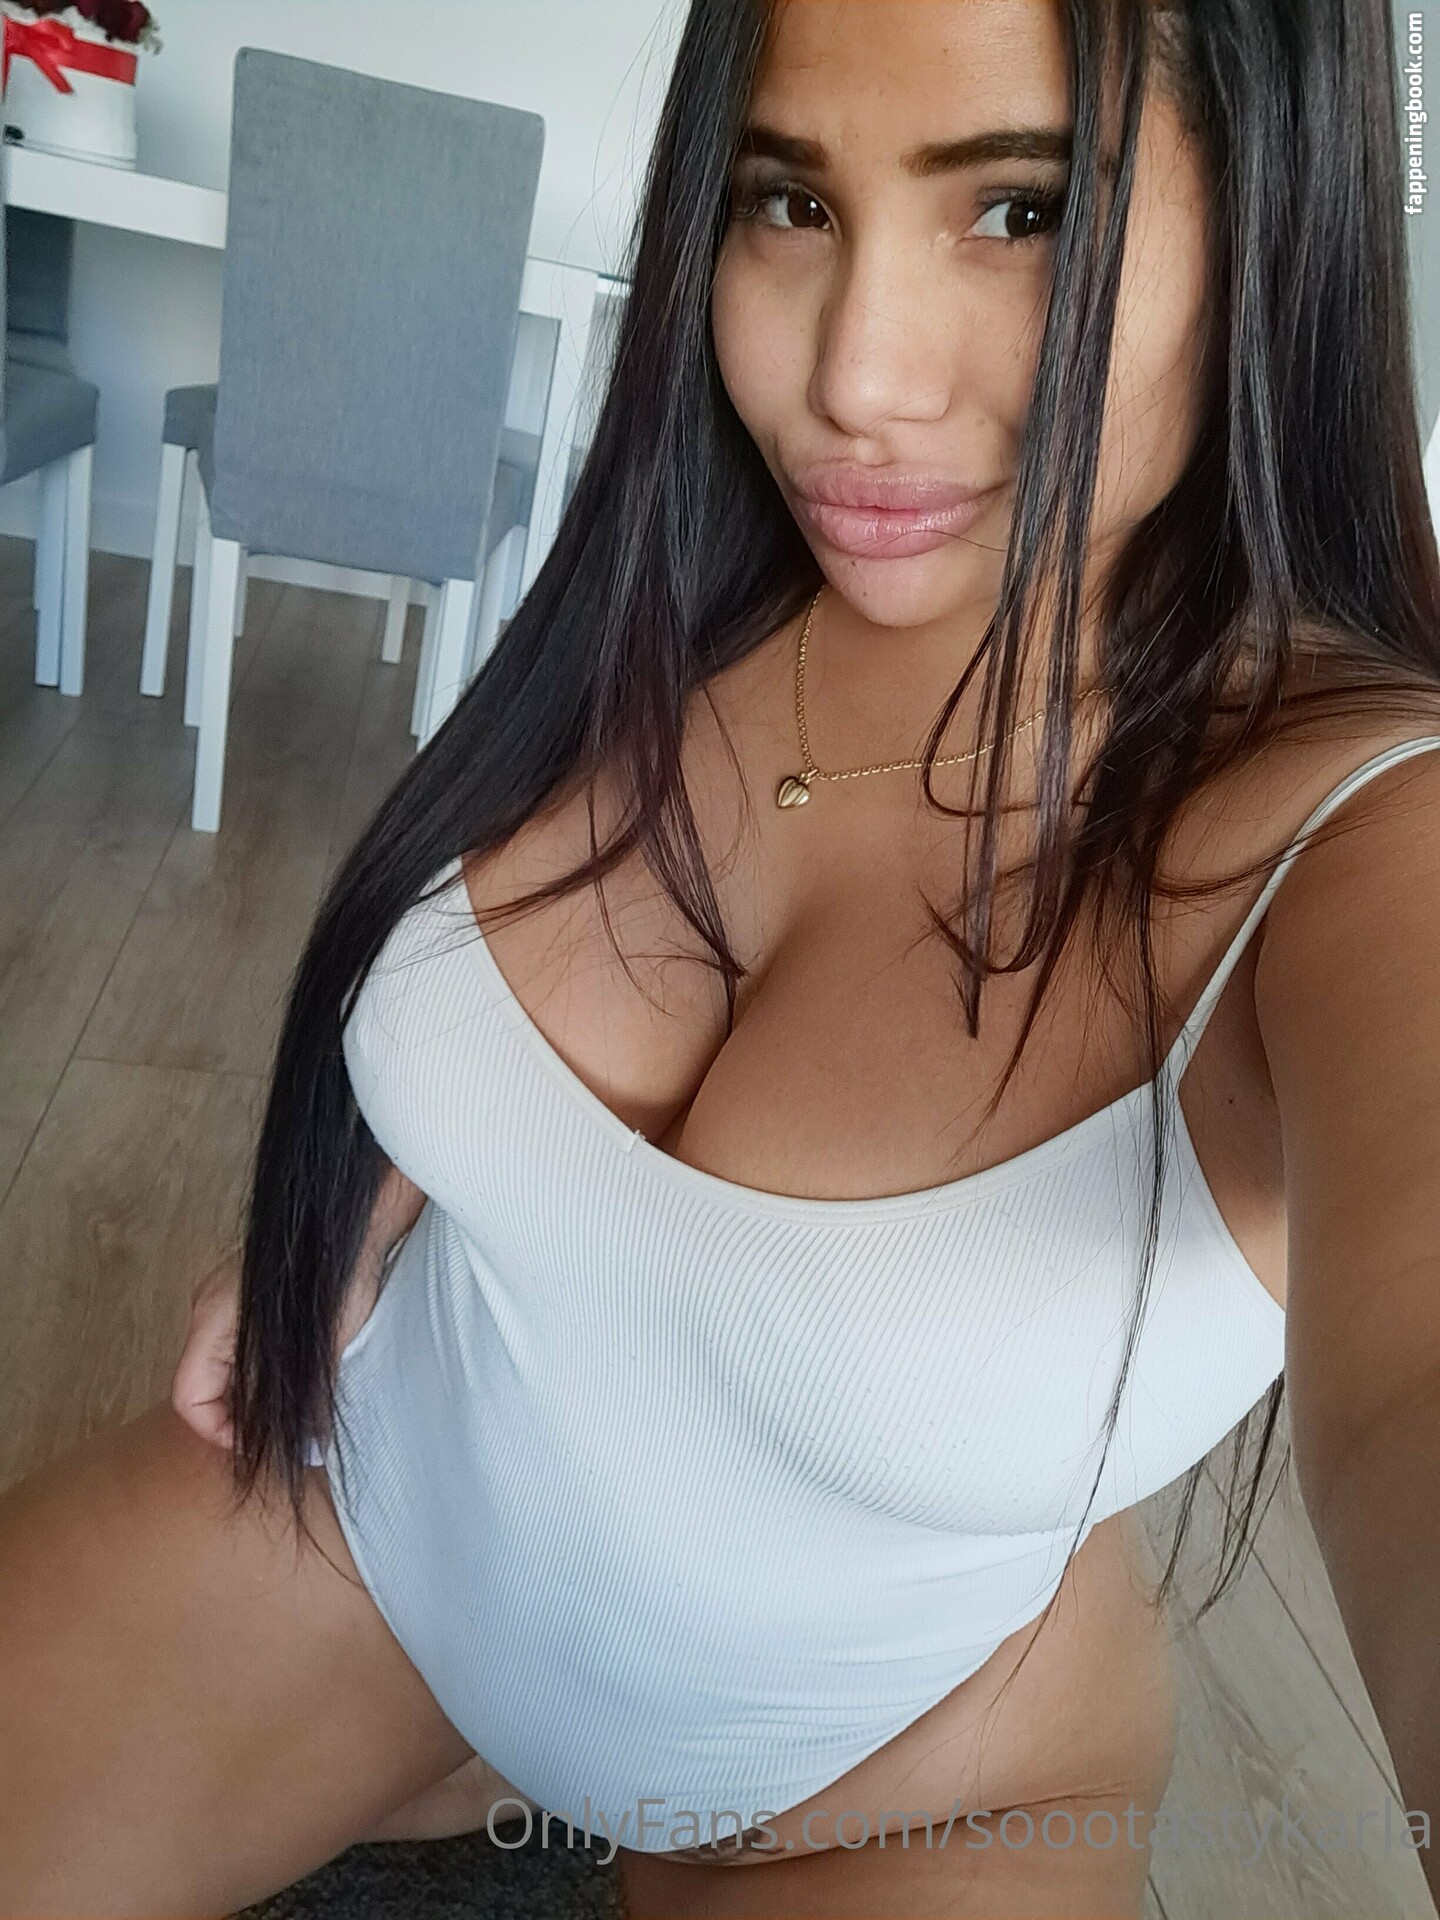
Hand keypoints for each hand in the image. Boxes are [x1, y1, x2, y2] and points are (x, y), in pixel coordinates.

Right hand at [170, 1168, 425, 1452]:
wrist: (368, 1209)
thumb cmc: (341, 1270)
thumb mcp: (323, 1345)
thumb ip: (303, 1399)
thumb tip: (305, 1447)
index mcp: (213, 1319)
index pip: (190, 1397)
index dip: (220, 1433)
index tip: (263, 1447)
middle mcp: (211, 1305)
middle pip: (207, 1381)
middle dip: (243, 1415)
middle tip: (288, 1433)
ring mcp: (232, 1293)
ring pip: (230, 1363)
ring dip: (259, 1391)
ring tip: (301, 1409)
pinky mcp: (258, 1289)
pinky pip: (249, 1341)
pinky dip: (270, 1366)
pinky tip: (306, 1374)